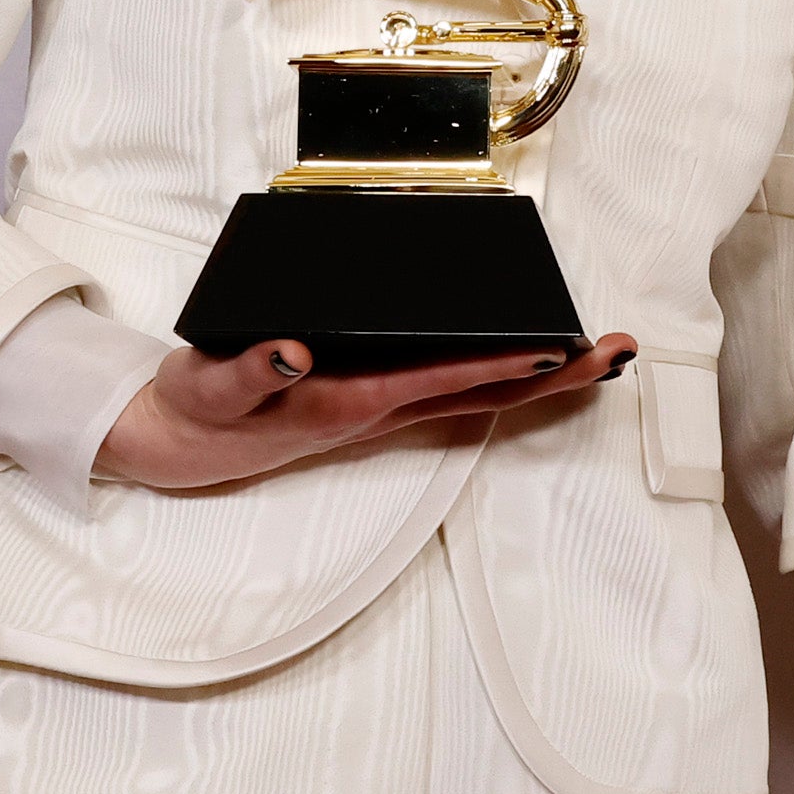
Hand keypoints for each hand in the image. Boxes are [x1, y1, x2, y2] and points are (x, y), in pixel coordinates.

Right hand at [96, 332, 636, 490]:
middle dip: (556, 375)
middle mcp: (379, 410)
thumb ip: (247, 371)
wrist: (175, 447)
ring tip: (600, 350)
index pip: (442, 379)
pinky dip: (502, 370)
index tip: (557, 346)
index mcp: (347, 402)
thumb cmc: (196, 411)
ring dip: (542, 374)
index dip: (502, 363)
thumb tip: (294, 352)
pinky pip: (453, 388)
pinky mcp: (373, 401)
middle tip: (617, 350)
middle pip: (485, 393)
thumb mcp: (207, 386)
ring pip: (478, 393)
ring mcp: (382, 409)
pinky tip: (530, 354)